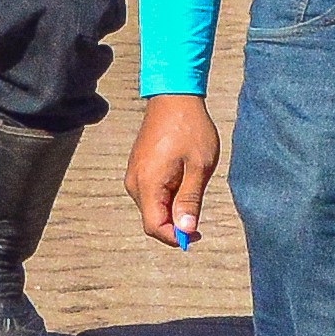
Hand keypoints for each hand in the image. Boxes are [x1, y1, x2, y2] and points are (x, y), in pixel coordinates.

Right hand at [129, 91, 221, 248]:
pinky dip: (167, 196)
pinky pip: (151, 193)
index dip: (176, 238)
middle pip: (152, 219)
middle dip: (175, 224)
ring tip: (194, 186)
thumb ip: (190, 200)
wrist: (173, 97)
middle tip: (200, 211)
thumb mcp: (199, 167)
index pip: (154, 227)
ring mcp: (134, 174)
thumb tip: (187, 230)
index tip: (198, 234)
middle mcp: (135, 182)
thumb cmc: (190, 129)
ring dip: (172, 209)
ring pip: (152, 207)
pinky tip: (184, 179)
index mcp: (149, 184)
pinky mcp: (138, 168)